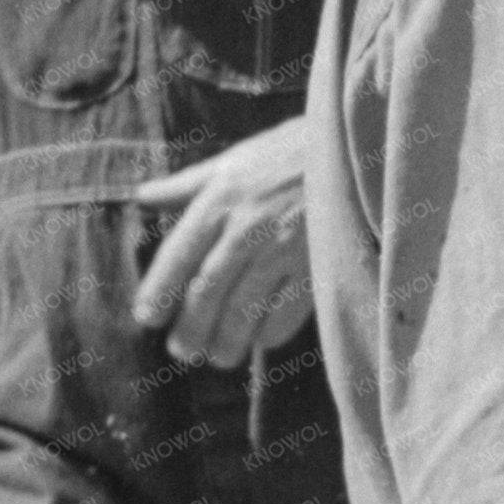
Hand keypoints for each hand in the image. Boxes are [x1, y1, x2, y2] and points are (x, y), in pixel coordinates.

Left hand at [131, 121, 312, 369]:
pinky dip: (271, 332)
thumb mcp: (236, 158)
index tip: (148, 319)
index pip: (177, 256)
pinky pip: (289, 311)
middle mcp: (247, 228)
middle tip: (183, 352)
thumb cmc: (293, 150)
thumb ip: (188, 184)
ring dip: (228, 340)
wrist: (360, 146)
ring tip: (220, 357)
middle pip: (207, 291)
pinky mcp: (319, 265)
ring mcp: (285, 250)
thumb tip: (143, 196)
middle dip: (191, 328)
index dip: (159, 292)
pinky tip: (262, 342)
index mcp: (220, 200)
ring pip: (244, 309)